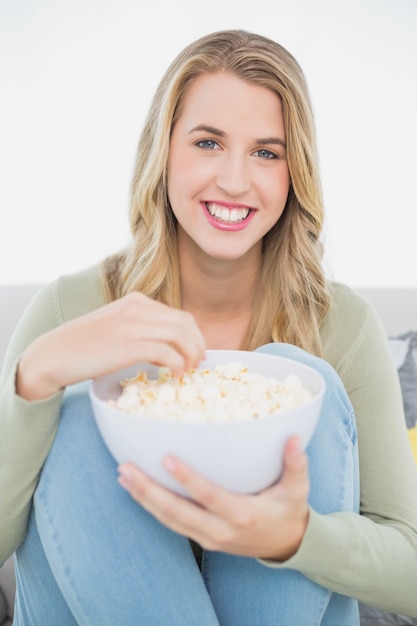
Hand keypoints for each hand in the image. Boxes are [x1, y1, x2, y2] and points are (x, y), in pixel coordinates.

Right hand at [16, 292, 205, 399]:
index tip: (195, 353)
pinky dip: (177, 365)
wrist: (54, 354)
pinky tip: (174, 376)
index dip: (194, 336)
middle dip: (198, 344)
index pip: (179, 315)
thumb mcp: (116, 327)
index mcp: (136, 301)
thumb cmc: (84, 346)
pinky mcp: (129, 345)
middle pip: (185, 323)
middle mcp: (138, 308)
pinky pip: (167, 352)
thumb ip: (141, 330)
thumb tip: (168, 350)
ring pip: (181, 335)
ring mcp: (133, 325)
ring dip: (191, 355)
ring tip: (187, 372)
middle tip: (197, 364)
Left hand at [118, 436, 309, 560]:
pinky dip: (152, 508)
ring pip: (169, 520)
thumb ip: (296, 464)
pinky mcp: (202, 540)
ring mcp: (208, 538)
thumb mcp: (297, 489)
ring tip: (124, 476)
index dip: (187, 479)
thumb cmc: (288, 510)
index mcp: (242, 514)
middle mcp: (220, 530)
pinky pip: (172, 524)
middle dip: (149, 491)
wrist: (286, 545)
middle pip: (177, 512)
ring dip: (144, 498)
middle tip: (127, 469)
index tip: (166, 459)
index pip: (208, 496)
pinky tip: (137, 491)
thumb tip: (295, 438)